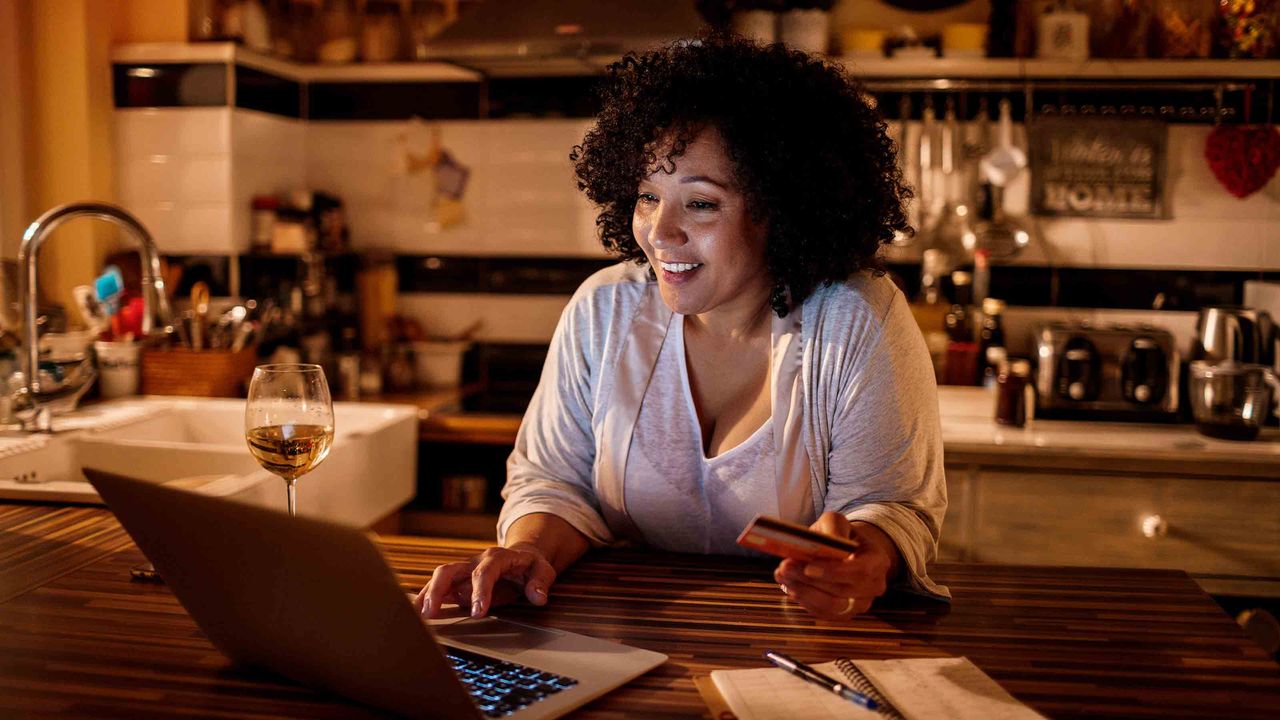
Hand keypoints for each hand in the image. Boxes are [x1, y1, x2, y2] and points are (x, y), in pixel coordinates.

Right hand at [414, 542, 555, 618]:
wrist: (521, 557)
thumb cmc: (531, 566)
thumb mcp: (543, 570)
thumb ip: (540, 582)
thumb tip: (538, 596)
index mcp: (496, 557)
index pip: (484, 572)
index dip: (479, 592)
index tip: (477, 613)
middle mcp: (475, 561)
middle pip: (450, 570)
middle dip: (438, 590)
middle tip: (432, 613)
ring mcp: (463, 570)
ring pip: (439, 577)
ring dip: (426, 595)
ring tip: (417, 616)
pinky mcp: (457, 581)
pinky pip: (438, 587)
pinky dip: (425, 598)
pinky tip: (416, 613)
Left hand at [773, 513, 900, 619]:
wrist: (846, 553)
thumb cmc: (841, 536)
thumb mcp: (837, 522)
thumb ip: (833, 527)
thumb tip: (826, 543)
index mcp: (878, 561)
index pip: (860, 571)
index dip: (833, 572)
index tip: (808, 566)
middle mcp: (873, 587)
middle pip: (842, 591)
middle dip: (810, 581)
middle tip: (784, 567)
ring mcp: (860, 604)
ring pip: (830, 606)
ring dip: (803, 592)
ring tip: (782, 575)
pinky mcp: (844, 614)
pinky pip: (823, 613)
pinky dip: (804, 600)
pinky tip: (790, 585)